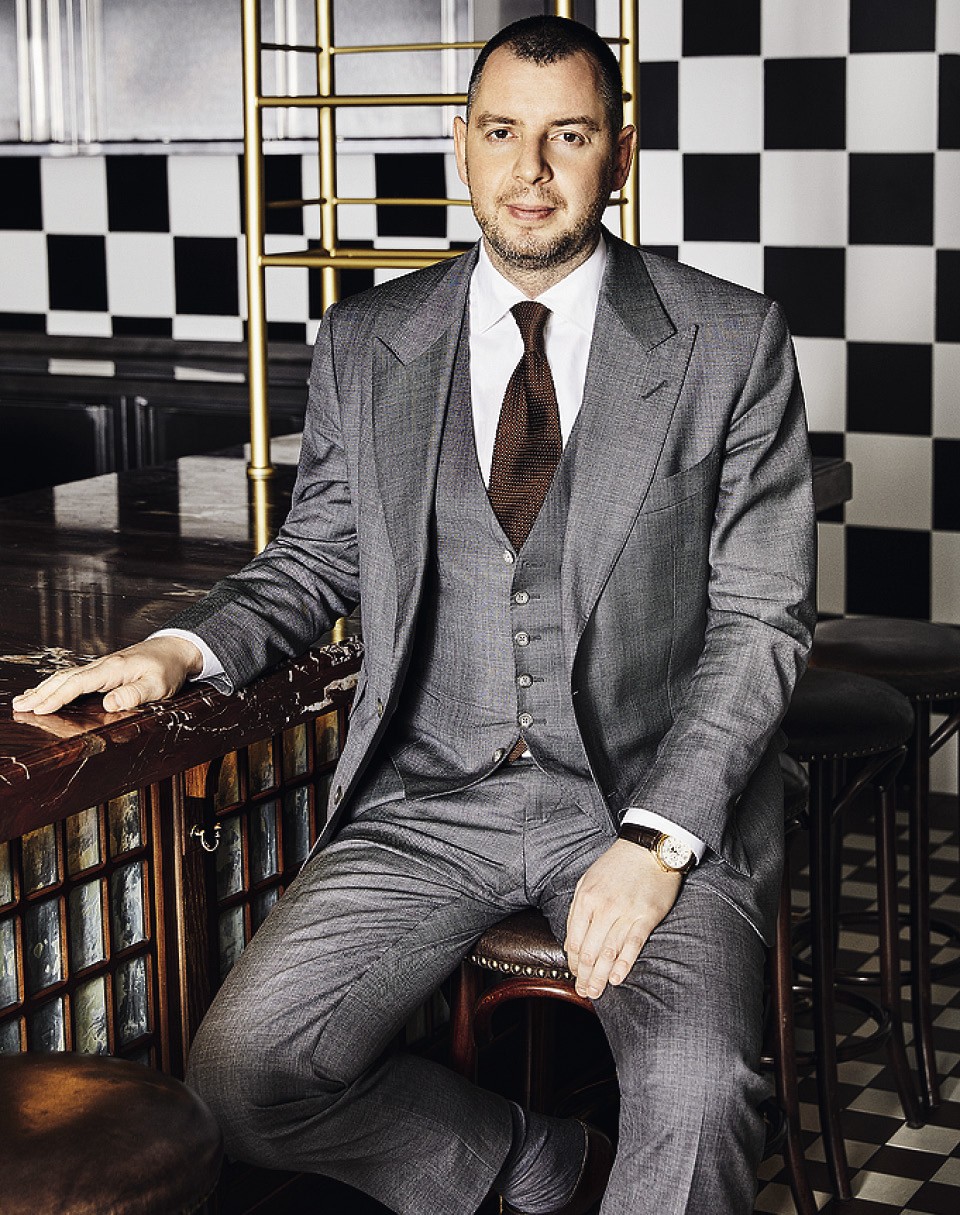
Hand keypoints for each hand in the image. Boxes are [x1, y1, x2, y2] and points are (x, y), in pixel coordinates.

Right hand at [11, 636, 203, 715]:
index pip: (77, 684)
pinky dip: (57, 684)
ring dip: (44, 688)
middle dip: (40, 693)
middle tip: (19, 706)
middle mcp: (103, 665)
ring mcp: (102, 666)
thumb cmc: (168, 668)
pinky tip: (49, 690)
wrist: (177, 649)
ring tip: (24, 700)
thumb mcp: (158, 685)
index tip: (38, 709)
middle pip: (65, 679)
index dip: (56, 697)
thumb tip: (109, 703)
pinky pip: (75, 677)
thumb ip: (134, 694)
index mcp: (112, 669)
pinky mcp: (105, 670)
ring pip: (66, 676)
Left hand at [564, 839, 681, 999]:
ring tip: (595, 992)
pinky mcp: (646, 916)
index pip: (574, 940)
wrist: (648, 848)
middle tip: (583, 992)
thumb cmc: (616, 865)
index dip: (573, 963)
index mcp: (585, 898)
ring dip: (600, 976)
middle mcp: (603, 907)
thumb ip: (578, 911)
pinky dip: (623, 964)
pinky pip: (632, 945)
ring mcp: (625, 913)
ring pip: (608, 952)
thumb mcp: (588, 881)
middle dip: (584, 976)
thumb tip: (571, 943)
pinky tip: (616, 979)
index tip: (574, 975)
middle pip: (589, 951)